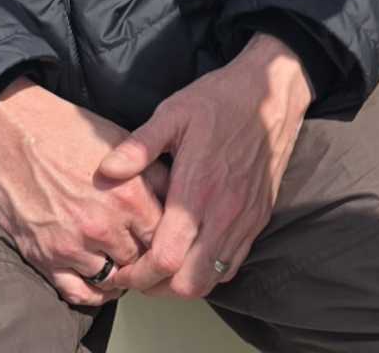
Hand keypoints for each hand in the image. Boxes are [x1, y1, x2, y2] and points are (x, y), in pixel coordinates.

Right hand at [0, 78, 166, 308]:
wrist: (13, 136)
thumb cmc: (67, 132)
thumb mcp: (121, 141)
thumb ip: (152, 171)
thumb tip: (177, 194)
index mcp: (128, 194)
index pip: (163, 233)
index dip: (166, 233)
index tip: (164, 232)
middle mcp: (103, 226)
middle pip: (140, 259)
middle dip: (144, 254)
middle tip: (144, 249)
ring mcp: (73, 246)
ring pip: (112, 278)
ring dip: (119, 272)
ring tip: (123, 263)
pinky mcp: (46, 259)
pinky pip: (78, 293)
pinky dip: (93, 293)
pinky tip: (99, 280)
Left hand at [96, 33, 314, 300]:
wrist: (273, 91)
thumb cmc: (219, 100)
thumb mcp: (174, 113)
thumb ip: (139, 147)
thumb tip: (105, 171)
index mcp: (198, 190)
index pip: (166, 259)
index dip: (137, 275)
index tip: (120, 269)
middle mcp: (224, 213)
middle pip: (189, 283)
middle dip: (157, 287)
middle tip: (137, 273)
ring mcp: (245, 219)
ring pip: (213, 279)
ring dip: (183, 283)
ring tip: (162, 267)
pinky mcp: (259, 218)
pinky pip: (233, 263)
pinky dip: (210, 271)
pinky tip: (193, 252)